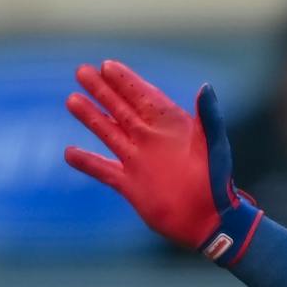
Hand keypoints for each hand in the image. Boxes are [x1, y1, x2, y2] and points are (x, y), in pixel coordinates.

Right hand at [65, 59, 259, 260]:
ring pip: (108, 134)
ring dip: (90, 117)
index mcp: (170, 126)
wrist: (209, 220)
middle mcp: (150, 139)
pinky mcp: (130, 185)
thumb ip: (208, 118)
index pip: (144, 96)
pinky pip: (103, 170)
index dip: (126, 80)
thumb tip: (205, 87)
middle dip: (102, 90)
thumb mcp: (215, 146)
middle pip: (120, 109)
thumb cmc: (217, 182)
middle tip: (81, 71)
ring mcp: (138, 161)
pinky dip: (87, 162)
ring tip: (72, 100)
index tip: (108, 65)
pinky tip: (69, 153)